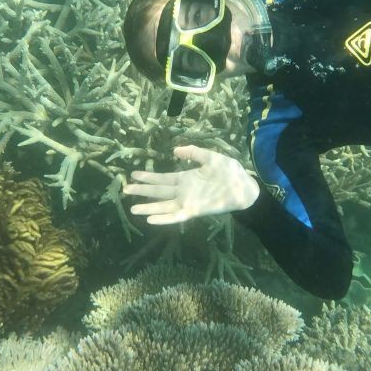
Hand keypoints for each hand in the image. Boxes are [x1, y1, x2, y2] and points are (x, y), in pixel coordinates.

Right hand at [123, 145, 259, 224]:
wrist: (246, 187)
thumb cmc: (231, 173)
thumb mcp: (211, 157)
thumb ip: (193, 152)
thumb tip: (175, 151)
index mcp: (186, 178)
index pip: (162, 178)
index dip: (148, 177)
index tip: (133, 174)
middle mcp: (183, 191)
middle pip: (158, 191)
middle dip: (142, 190)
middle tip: (125, 189)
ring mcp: (188, 202)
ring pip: (163, 205)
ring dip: (148, 207)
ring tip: (132, 209)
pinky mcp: (194, 211)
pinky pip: (175, 216)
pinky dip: (163, 219)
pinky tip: (150, 220)